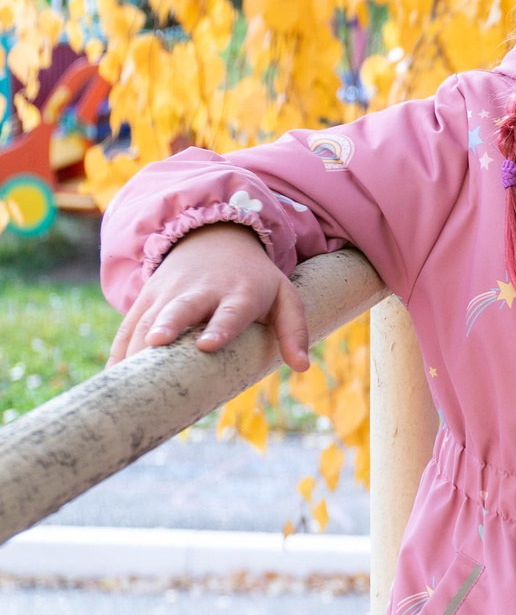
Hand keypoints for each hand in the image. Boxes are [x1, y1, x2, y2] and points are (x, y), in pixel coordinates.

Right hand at [108, 223, 309, 370]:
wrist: (216, 237)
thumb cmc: (255, 279)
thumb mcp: (284, 296)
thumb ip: (294, 329)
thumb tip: (303, 367)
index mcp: (238, 294)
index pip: (231, 312)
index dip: (220, 328)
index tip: (208, 345)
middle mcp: (200, 292)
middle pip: (181, 309)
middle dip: (169, 325)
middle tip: (157, 343)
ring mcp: (169, 294)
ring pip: (149, 318)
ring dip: (136, 343)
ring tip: (126, 373)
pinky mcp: (147, 299)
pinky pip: (129, 326)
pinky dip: (120, 351)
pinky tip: (113, 377)